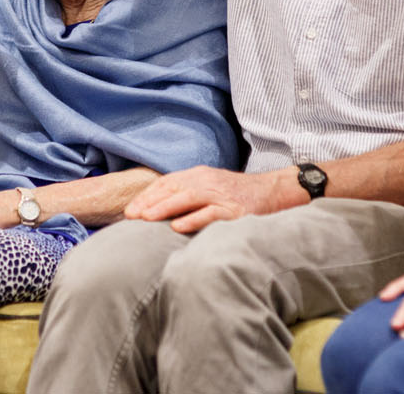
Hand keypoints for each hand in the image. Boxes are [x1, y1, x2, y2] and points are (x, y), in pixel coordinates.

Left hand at [124, 165, 291, 232]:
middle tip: (130, 215)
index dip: (147, 196)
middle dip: (149, 202)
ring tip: (147, 218)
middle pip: (172, 188)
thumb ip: (187, 194)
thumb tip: (158, 210)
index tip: (129, 210)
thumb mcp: (210, 187)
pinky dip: (193, 219)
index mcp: (198, 175)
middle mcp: (207, 181)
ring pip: (188, 197)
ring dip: (165, 208)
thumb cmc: (238, 194)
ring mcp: (221, 194)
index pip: (166, 182)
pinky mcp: (235, 210)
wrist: (274, 191)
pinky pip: (211, 213)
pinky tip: (178, 227)